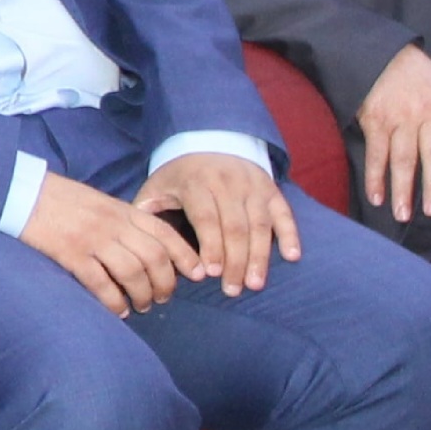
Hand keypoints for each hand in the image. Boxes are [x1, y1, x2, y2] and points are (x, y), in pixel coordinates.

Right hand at [20, 171, 205, 313]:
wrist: (24, 193)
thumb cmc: (64, 201)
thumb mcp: (102, 204)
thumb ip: (125, 222)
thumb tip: (148, 251)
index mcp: (123, 210)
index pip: (164, 233)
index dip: (185, 255)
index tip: (197, 274)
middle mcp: (113, 224)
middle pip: (154, 258)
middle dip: (165, 283)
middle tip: (162, 298)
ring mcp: (93, 239)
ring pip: (132, 273)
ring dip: (141, 295)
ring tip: (140, 306)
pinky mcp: (71, 254)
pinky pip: (100, 283)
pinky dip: (113, 301)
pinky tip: (117, 310)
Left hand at [137, 148, 298, 291]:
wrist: (210, 139)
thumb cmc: (181, 173)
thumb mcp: (159, 184)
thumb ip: (148, 208)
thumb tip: (138, 234)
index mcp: (198, 183)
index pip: (207, 219)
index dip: (211, 247)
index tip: (211, 274)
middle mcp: (228, 183)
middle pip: (235, 227)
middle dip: (235, 261)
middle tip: (233, 290)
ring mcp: (253, 185)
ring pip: (260, 224)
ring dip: (260, 256)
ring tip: (255, 283)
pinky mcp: (271, 188)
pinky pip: (284, 212)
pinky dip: (290, 234)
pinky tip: (292, 257)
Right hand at [356, 43, 430, 217]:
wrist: (384, 54)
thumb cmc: (421, 75)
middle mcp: (426, 114)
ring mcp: (399, 118)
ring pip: (401, 158)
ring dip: (401, 187)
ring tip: (402, 214)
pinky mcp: (375, 121)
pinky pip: (376, 153)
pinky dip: (374, 176)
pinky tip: (376, 197)